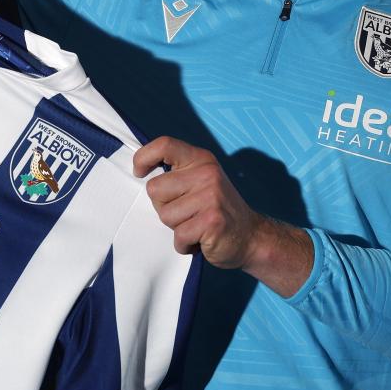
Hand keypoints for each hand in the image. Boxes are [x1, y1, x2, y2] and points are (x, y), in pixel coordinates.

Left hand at [134, 136, 313, 296]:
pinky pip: (179, 236)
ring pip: (165, 215)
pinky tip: (201, 239)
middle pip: (155, 188)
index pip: (164, 145)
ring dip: (176, 228)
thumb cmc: (216, 210)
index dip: (143, 157)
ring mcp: (211, 196)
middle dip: (163, 206)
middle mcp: (207, 173)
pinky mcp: (212, 220)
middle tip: (187, 213)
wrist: (251, 237)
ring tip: (196, 225)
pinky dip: (185, 244)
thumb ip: (177, 174)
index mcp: (201, 159)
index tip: (139, 172)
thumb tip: (141, 171)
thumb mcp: (201, 181)